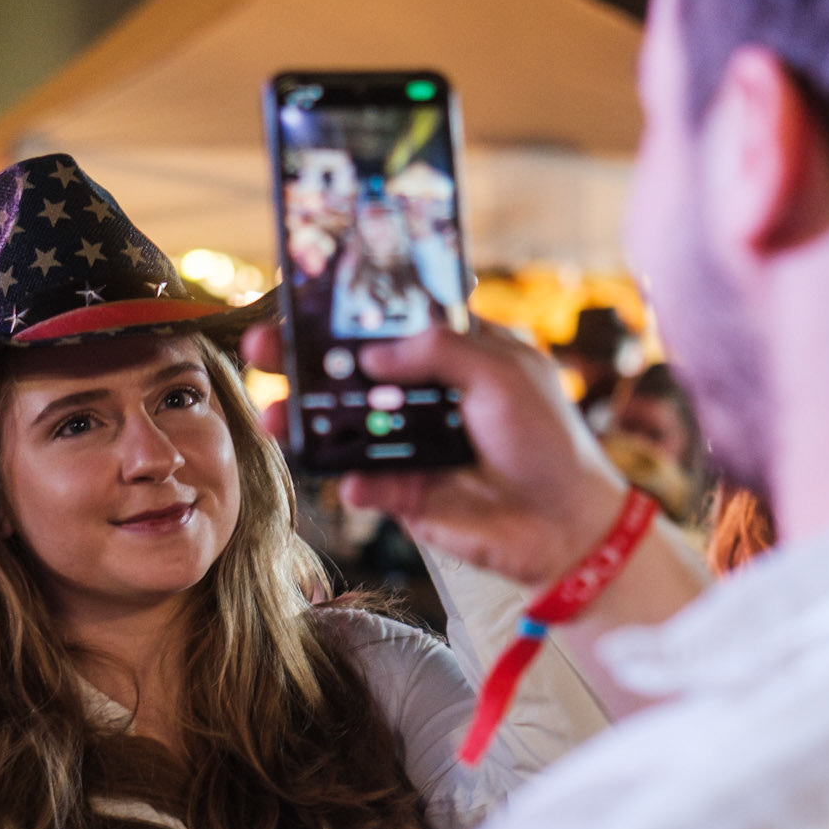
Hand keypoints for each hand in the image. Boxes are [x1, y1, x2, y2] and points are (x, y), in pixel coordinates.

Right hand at [243, 319, 623, 587]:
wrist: (566, 527)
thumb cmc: (549, 440)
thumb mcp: (503, 374)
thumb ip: (440, 350)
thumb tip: (372, 356)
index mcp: (452, 354)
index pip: (388, 324)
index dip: (345, 314)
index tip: (300, 302)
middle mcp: (423, 396)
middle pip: (350, 373)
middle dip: (303, 363)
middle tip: (262, 352)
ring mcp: (409, 446)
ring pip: (344, 428)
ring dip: (304, 422)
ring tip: (273, 417)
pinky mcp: (405, 494)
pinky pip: (364, 484)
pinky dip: (354, 482)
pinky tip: (353, 481)